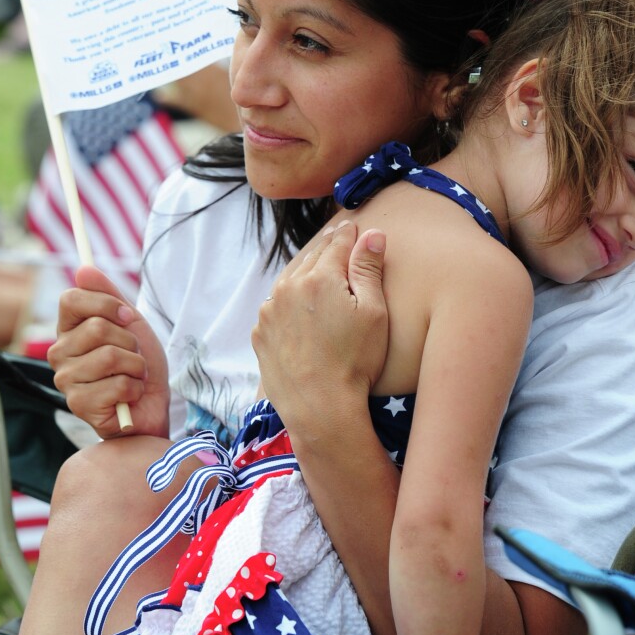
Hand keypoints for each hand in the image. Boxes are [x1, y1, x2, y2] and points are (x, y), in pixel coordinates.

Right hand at [48, 265, 169, 439]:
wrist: (152, 404)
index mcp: (69, 330)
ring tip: (133, 376)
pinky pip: (119, 384)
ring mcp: (66, 380)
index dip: (106, 304)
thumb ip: (108, 295)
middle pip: (97, 327)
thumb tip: (84, 268)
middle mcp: (59, 354)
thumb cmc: (138, 363)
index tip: (126, 317)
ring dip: (136, 366)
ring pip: (111, 357)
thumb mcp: (130, 323)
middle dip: (130, 341)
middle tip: (132, 355)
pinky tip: (129, 396)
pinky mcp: (79, 405)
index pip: (71, 299)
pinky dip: (135, 388)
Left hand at [252, 222, 387, 441]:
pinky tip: (298, 309)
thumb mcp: (373, 312)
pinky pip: (276, 307)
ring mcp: (270, 311)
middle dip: (326, 249)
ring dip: (304, 274)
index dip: (348, 234)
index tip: (352, 226)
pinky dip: (287, 302)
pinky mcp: (261, 333)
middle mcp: (289, 288)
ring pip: (290, 281)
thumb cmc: (355, 361)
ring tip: (317, 273)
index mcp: (320, 277)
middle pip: (312, 258)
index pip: (337, 244)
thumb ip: (369, 268)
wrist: (320, 409)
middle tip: (336, 239)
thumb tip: (372, 234)